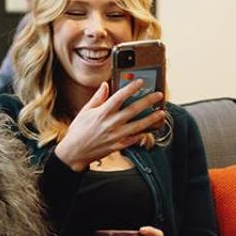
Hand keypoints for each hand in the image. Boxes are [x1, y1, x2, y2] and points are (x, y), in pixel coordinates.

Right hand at [52, 81, 167, 171]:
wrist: (74, 153)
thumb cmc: (78, 131)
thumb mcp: (85, 111)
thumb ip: (98, 98)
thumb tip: (105, 85)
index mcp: (102, 112)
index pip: (120, 96)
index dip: (132, 88)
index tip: (141, 82)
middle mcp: (111, 123)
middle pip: (134, 110)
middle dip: (148, 101)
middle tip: (158, 95)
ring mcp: (116, 136)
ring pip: (138, 125)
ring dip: (151, 119)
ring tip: (161, 113)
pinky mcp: (118, 146)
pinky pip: (134, 139)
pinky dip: (143, 134)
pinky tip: (150, 129)